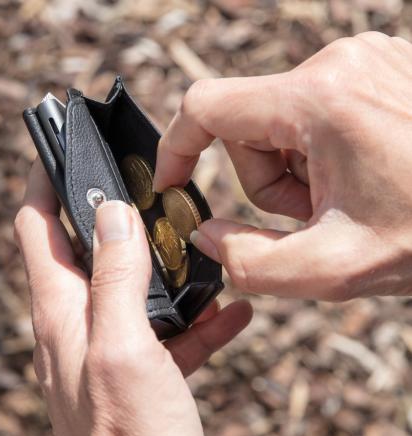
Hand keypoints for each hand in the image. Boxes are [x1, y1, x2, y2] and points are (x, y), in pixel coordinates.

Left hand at [14, 162, 251, 435]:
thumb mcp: (123, 347)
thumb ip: (115, 278)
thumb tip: (113, 214)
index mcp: (63, 310)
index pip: (36, 228)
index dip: (43, 184)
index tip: (61, 149)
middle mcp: (80, 324)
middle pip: (90, 252)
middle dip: (116, 217)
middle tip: (149, 191)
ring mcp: (112, 348)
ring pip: (136, 289)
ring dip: (165, 269)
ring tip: (201, 252)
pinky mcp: (143, 373)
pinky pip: (170, 331)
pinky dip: (197, 317)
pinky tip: (233, 312)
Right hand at [154, 32, 411, 300]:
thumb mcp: (332, 268)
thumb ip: (249, 262)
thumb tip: (205, 234)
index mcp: (318, 101)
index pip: (206, 106)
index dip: (176, 147)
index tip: (170, 183)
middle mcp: (335, 65)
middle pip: (245, 125)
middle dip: (265, 180)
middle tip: (310, 214)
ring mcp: (358, 61)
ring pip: (277, 122)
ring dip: (292, 170)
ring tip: (340, 198)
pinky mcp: (371, 69)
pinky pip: (309, 112)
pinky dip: (316, 152)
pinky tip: (356, 175)